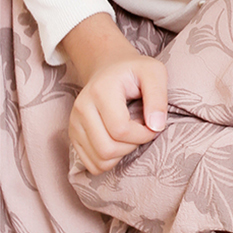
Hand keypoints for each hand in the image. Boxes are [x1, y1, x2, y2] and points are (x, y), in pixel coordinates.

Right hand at [63, 14, 168, 174]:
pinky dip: (110, 160)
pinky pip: (92, 164)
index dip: (143, 134)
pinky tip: (118, 142)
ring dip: (122, 155)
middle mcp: (81, 108)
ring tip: (130, 134)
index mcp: (100, 91)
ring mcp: (74, 123)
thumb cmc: (134, 71)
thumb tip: (156, 127)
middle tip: (141, 130)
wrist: (108, 67)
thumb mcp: (154, 72)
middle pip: (107, 149)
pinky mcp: (73, 136)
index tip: (153, 125)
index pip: (121, 130)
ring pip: (99, 161)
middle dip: (132, 146)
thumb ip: (158, 97)